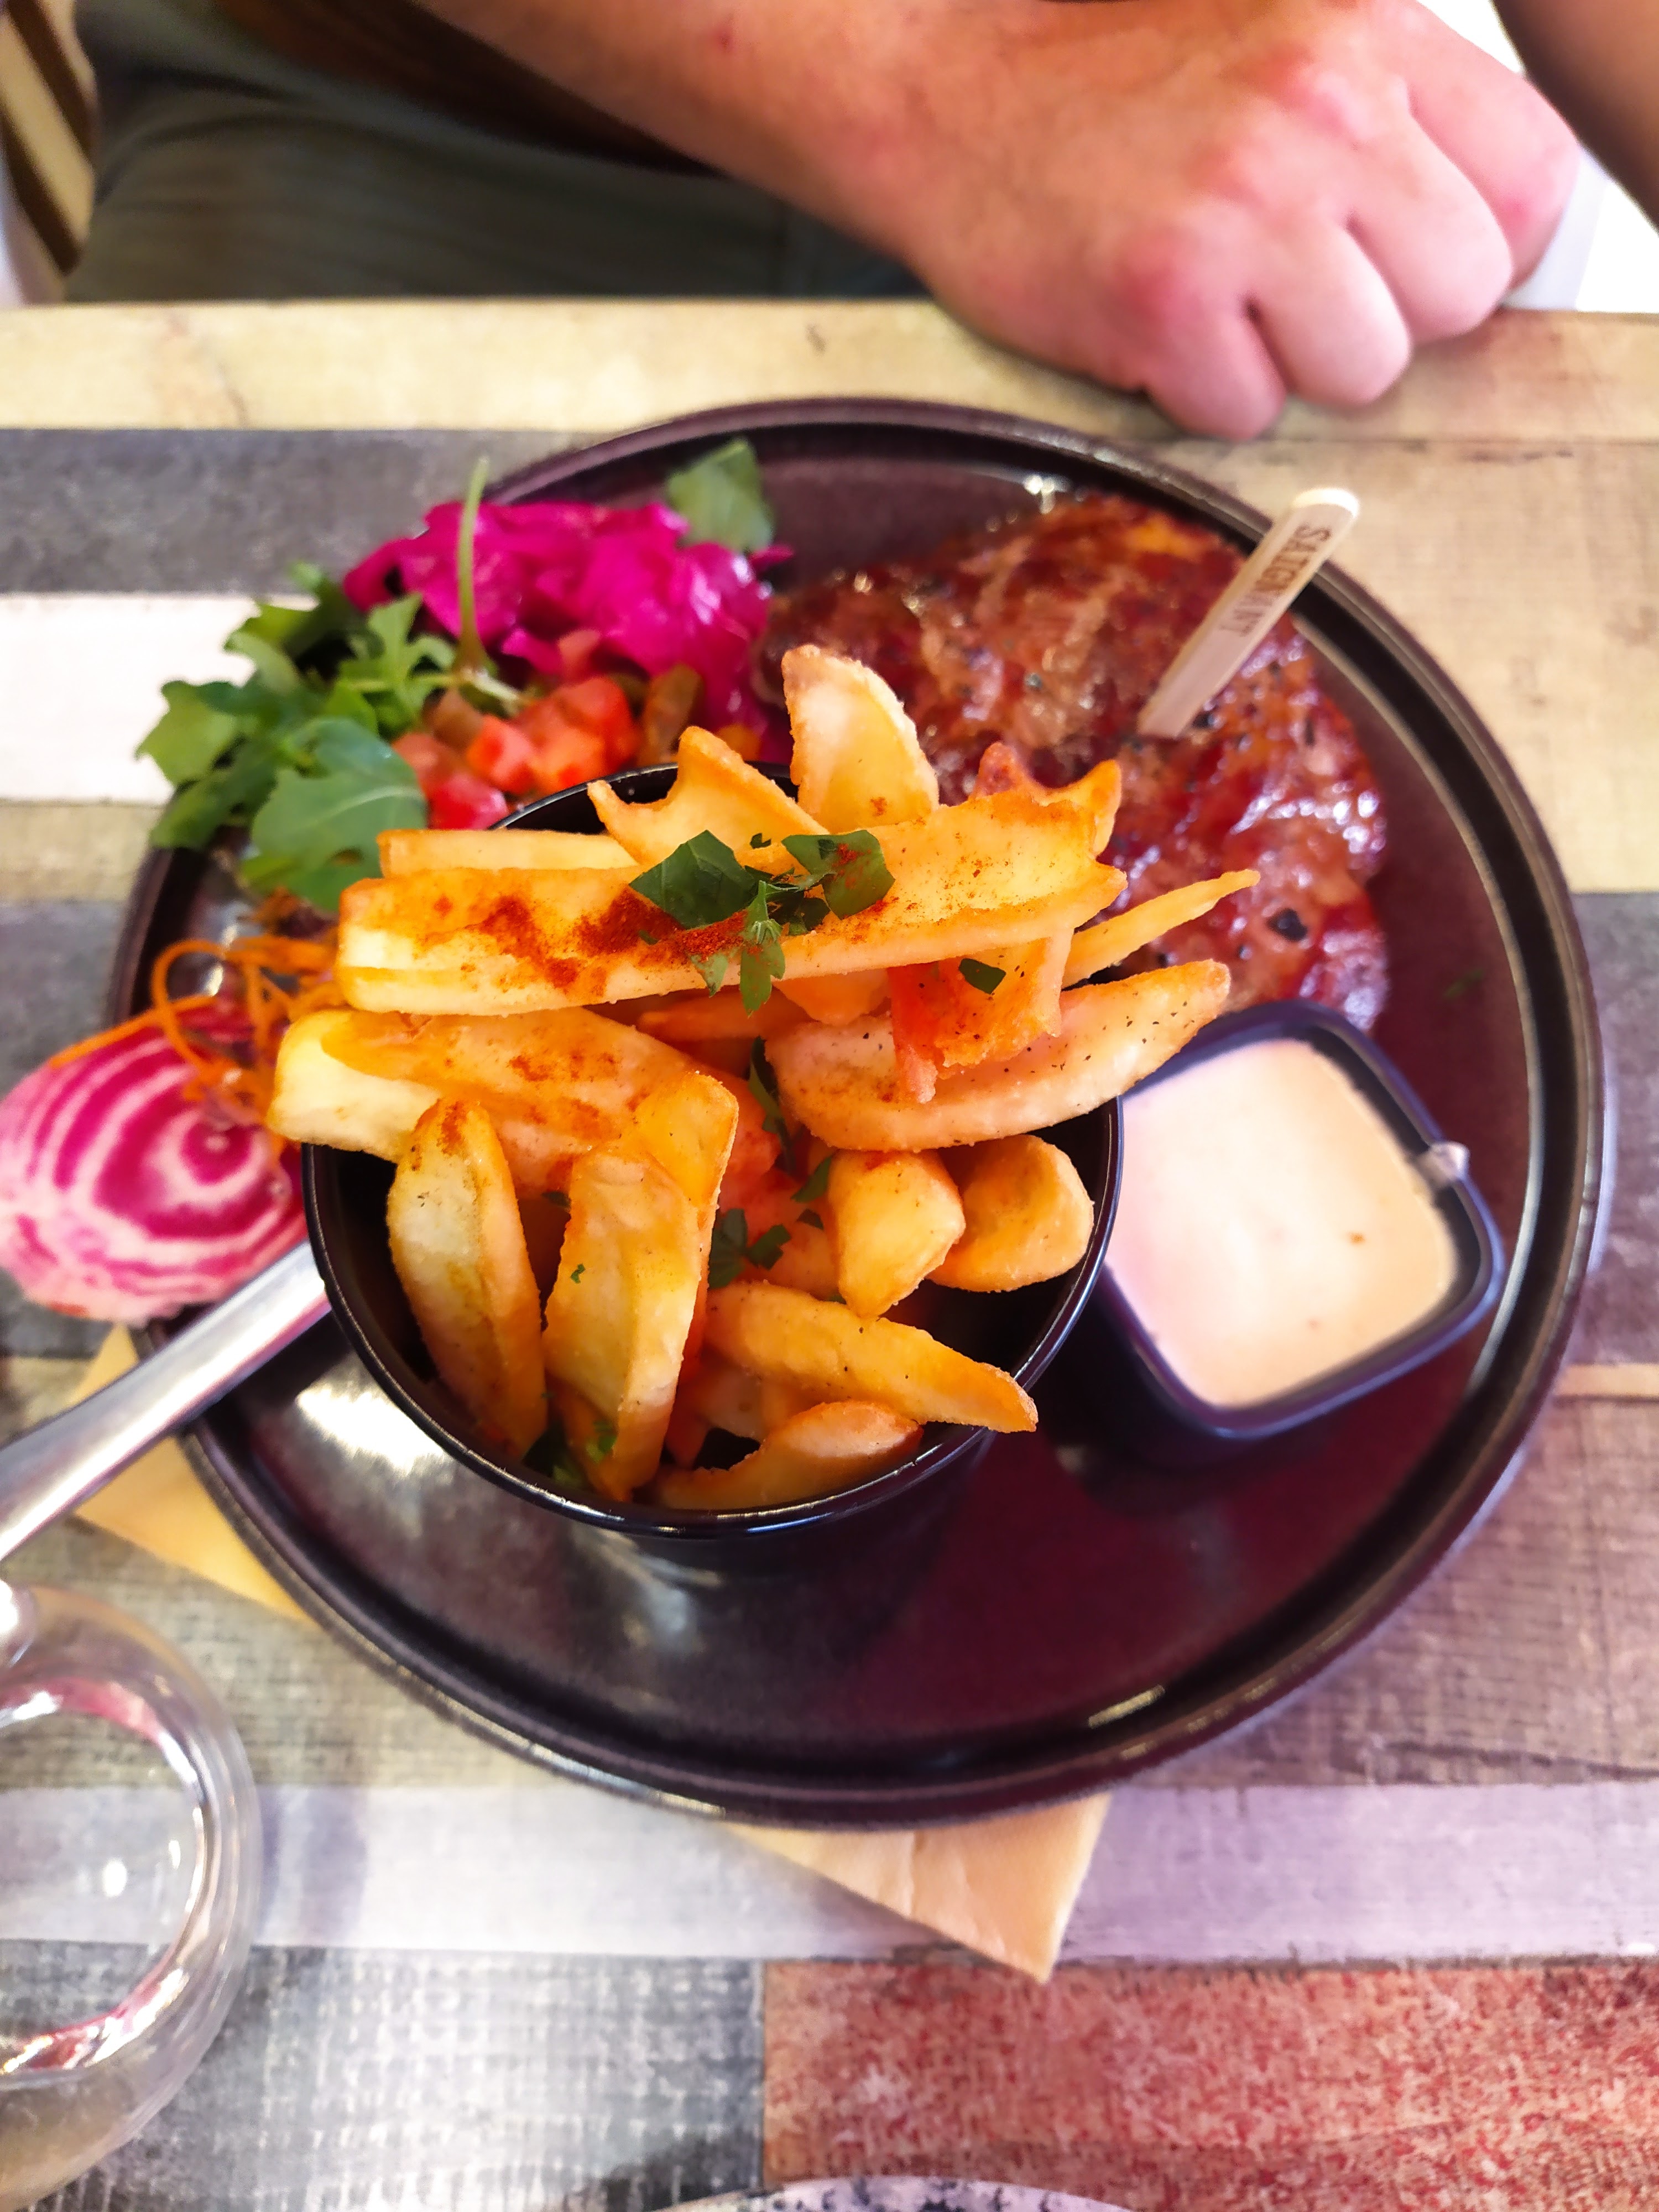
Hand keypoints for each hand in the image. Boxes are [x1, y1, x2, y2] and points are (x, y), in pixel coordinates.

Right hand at [858, 0, 1577, 435]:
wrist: (946, 89)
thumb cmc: (1114, 80)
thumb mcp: (1285, 36)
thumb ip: (1397, 113)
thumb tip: (1488, 239)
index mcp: (1369, 35)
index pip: (1532, 187)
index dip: (1481, 250)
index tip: (1410, 262)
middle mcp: (1318, 111)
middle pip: (1459, 294)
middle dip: (1388, 314)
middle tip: (1300, 288)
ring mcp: (1239, 208)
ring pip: (1364, 369)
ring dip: (1296, 366)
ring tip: (1224, 303)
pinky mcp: (1160, 298)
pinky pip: (1248, 414)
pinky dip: (1201, 393)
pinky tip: (1158, 326)